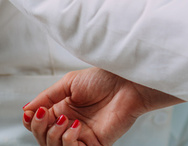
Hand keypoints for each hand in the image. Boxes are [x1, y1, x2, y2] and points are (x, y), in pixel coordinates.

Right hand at [22, 68, 181, 145]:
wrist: (129, 83)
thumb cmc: (106, 78)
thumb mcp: (70, 83)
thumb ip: (47, 96)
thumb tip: (27, 108)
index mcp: (63, 110)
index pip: (38, 124)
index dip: (31, 121)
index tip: (32, 111)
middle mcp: (70, 124)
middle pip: (42, 138)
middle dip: (39, 127)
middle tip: (47, 114)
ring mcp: (82, 135)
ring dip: (54, 134)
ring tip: (66, 119)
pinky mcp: (95, 144)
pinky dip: (68, 141)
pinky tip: (75, 126)